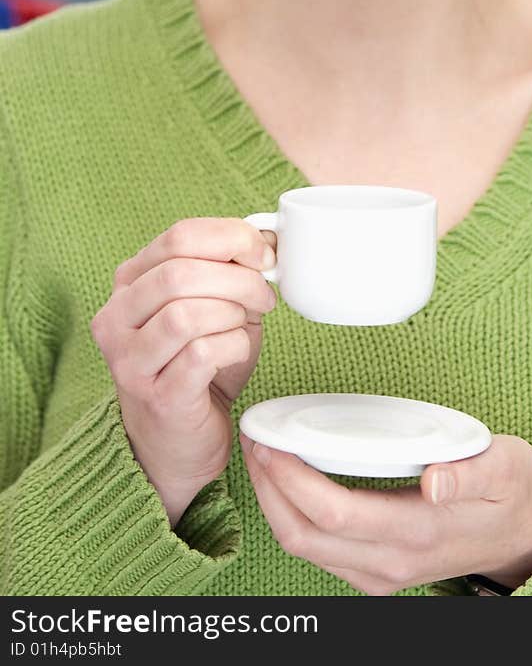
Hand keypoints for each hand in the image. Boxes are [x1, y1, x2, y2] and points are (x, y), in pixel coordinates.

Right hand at [91, 218, 276, 526]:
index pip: (178, 237)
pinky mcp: (155, 396)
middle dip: (238, 278)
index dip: (230, 237)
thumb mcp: (214, 304)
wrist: (180, 442)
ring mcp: (129, 361)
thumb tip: (267, 239)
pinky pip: (201, 353)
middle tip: (263, 296)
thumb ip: (230, 269)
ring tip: (246, 325)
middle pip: (180, 272)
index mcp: (129, 283)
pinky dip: (233, 346)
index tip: (263, 254)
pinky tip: (236, 352)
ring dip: (232, 313)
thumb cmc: (200, 366)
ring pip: (185, 312)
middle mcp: (116, 319)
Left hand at [239, 431, 531, 594]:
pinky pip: (317, 550)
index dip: (291, 479)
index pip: (333, 513)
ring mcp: (379, 574)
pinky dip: (292, 514)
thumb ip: (471, 474)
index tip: (271, 440)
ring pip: (303, 547)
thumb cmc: (511, 490)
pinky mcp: (374, 571)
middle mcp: (390, 563)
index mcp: (417, 532)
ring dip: (274, 501)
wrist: (524, 535)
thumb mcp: (506, 467)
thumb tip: (434, 479)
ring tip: (263, 451)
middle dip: (268, 487)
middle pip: (302, 535)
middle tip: (254, 438)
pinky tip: (289, 478)